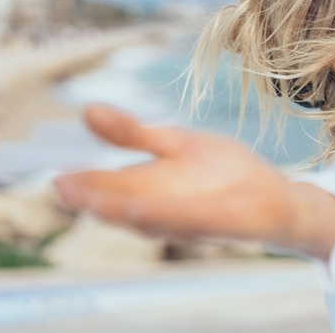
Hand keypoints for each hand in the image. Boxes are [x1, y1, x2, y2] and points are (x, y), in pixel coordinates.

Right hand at [55, 104, 294, 239]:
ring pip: (151, 219)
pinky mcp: (219, 223)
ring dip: (124, 213)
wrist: (275, 196)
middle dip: (97, 201)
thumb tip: (86, 110)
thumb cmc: (223, 172)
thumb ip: (134, 133)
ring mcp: (189, 219)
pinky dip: (167, 217)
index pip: (109, 187)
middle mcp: (163, 208)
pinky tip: (144, 211)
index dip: (85, 185)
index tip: (59, 180)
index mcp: (150, 187)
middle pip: (122, 206)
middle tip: (67, 191)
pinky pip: (189, 222)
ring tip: (96, 202)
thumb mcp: (175, 142)